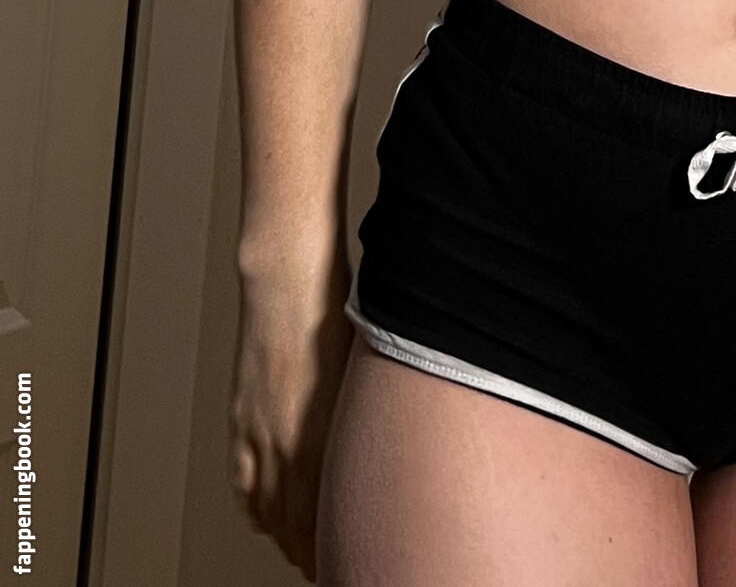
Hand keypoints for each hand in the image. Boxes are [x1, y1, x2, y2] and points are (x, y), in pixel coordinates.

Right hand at [228, 255, 352, 581]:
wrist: (288, 284)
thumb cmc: (335, 318)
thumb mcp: (365, 380)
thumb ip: (365, 426)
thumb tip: (385, 455)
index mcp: (320, 439)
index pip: (320, 521)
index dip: (331, 547)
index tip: (347, 558)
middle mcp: (284, 445)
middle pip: (294, 525)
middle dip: (311, 550)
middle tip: (328, 563)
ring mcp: (258, 434)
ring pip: (268, 510)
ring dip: (285, 536)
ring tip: (303, 549)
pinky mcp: (242, 420)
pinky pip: (245, 483)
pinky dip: (256, 507)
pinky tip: (266, 517)